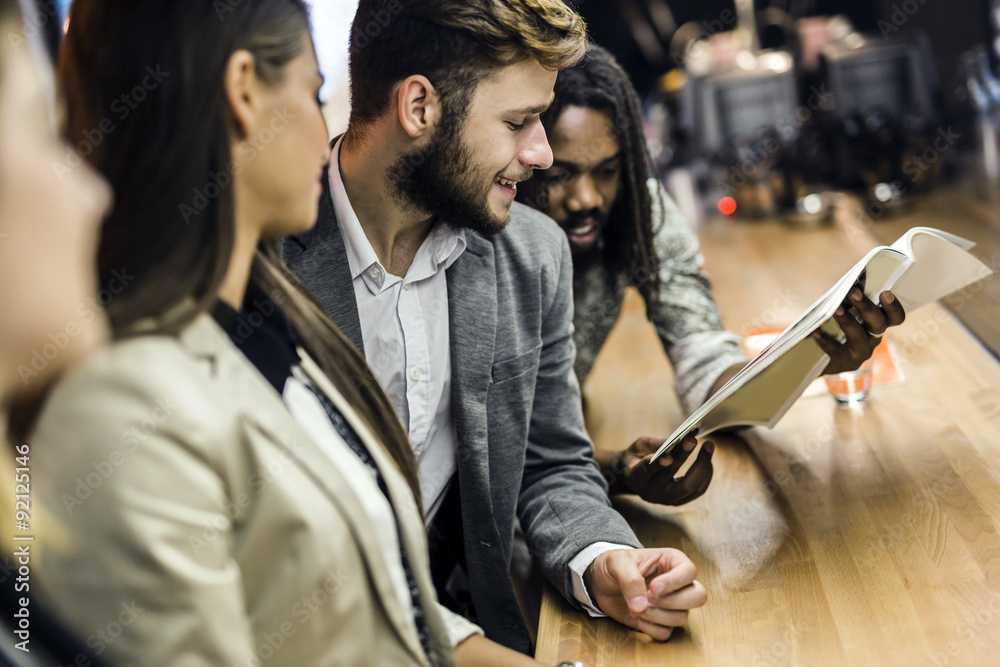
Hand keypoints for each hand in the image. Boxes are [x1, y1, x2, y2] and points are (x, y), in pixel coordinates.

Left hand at [584, 548, 706, 640]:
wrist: (601, 582)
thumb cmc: (613, 565)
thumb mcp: (617, 563)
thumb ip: (630, 580)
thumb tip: (641, 606)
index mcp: (672, 561)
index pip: (690, 571)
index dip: (674, 582)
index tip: (652, 587)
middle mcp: (677, 583)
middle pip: (698, 597)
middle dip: (672, 602)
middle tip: (649, 597)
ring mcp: (671, 605)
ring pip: (681, 618)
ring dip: (655, 615)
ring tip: (636, 606)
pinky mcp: (661, 622)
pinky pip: (665, 633)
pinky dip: (649, 628)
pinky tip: (636, 617)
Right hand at [609, 436, 713, 505]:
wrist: (635, 478)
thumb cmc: (638, 456)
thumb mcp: (641, 446)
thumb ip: (658, 444)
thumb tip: (681, 439)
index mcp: (635, 477)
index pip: (647, 470)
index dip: (658, 463)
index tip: (669, 455)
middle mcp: (650, 492)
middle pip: (670, 476)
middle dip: (683, 457)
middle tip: (693, 439)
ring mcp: (665, 500)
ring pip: (688, 486)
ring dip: (701, 465)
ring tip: (708, 446)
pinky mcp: (678, 502)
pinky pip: (698, 491)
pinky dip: (706, 474)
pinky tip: (708, 460)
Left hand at [814, 289, 904, 374]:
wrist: (819, 359)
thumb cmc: (834, 327)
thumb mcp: (844, 312)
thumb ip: (847, 299)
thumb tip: (837, 279)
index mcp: (877, 323)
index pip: (895, 317)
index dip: (893, 306)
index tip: (885, 292)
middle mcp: (873, 338)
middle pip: (878, 323)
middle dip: (866, 307)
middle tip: (853, 292)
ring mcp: (861, 352)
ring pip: (858, 336)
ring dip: (847, 320)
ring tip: (835, 309)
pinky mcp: (846, 362)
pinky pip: (836, 350)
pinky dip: (825, 339)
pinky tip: (814, 331)